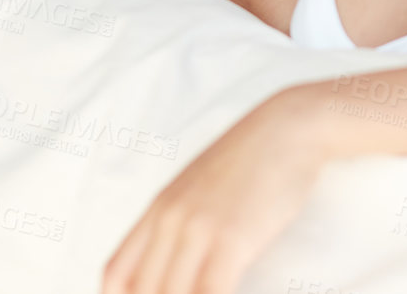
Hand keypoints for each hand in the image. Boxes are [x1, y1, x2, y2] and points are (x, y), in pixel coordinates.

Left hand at [104, 92, 325, 293]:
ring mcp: (198, 229)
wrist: (290, 128)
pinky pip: (212, 293)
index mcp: (158, 209)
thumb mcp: (203, 185)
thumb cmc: (255, 160)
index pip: (116, 274)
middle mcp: (169, 220)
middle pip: (145, 292)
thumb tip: (180, 258)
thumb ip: (183, 218)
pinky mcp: (230, 238)